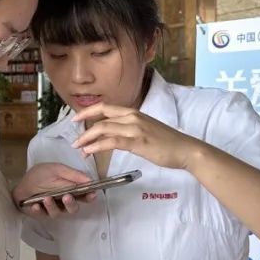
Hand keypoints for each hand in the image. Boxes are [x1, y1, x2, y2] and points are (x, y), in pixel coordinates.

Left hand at [14, 162, 96, 218]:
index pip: (84, 196)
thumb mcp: (56, 169)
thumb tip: (89, 180)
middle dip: (71, 204)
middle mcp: (63, 202)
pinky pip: (42, 214)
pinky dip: (39, 210)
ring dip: (53, 206)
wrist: (20, 183)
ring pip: (58, 213)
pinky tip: (36, 205)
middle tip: (67, 197)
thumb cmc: (40, 175)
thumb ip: (72, 175)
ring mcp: (52, 209)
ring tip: (47, 198)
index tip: (91, 194)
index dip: (89, 196)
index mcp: (70, 190)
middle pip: (73, 208)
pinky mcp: (41, 214)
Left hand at [72, 103, 202, 170]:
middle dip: (83, 126)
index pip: (105, 107)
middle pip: (101, 116)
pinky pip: (112, 141)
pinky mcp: (138, 141)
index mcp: (134, 113)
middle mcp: (133, 117)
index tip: (75, 119)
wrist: (186, 150)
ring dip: (87, 138)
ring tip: (79, 148)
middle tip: (74, 139)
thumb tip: (114, 137)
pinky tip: (89, 152)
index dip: (88, 111)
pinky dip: (97, 146)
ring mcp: (135, 128)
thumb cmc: (167, 143)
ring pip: (104, 128)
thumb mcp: (146, 131)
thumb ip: (130, 130)